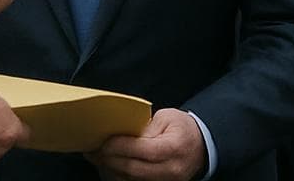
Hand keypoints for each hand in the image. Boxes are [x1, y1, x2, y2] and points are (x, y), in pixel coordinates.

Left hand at [88, 107, 207, 180]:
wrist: (201, 147)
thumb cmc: (182, 129)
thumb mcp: (166, 118)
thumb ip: (145, 127)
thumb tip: (121, 135)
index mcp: (174, 148)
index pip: (142, 150)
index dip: (119, 147)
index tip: (103, 142)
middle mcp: (171, 170)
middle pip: (133, 169)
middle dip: (109, 160)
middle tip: (93, 151)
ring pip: (131, 180)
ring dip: (110, 170)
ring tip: (97, 158)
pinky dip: (119, 176)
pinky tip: (109, 167)